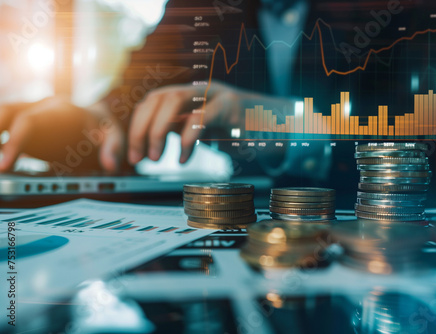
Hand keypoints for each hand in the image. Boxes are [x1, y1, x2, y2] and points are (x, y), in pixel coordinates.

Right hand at [0, 97, 124, 172]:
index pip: (29, 121)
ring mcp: (30, 113)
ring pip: (3, 115)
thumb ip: (114, 147)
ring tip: (0, 166)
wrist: (96, 115)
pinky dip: (1, 139)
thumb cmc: (102, 126)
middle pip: (7, 111)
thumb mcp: (114, 134)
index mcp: (61, 109)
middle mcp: (41, 107)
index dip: (14, 142)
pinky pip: (5, 126)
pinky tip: (3, 161)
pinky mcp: (24, 123)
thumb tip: (111, 165)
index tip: (5, 165)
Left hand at [128, 81, 293, 163]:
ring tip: (157, 157)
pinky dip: (187, 140)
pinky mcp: (231, 107)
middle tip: (139, 159)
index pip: (152, 101)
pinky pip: (201, 117)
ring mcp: (216, 95)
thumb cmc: (241, 130)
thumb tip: (149, 143)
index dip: (137, 126)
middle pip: (158, 97)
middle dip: (141, 129)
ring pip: (174, 100)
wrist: (280, 125)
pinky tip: (185, 159)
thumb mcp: (203, 130)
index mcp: (190, 94)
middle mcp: (199, 89)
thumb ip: (178, 130)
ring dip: (158, 130)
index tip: (134, 155)